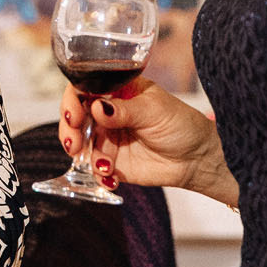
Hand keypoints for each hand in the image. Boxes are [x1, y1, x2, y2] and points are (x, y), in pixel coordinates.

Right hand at [59, 79, 235, 204]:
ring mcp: (108, 138)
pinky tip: (110, 177)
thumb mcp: (154, 111)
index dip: (73, 101)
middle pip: (75, 116)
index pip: (85, 89)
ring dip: (83, 155)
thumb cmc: (181, 125)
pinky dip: (97, 175)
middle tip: (74, 144)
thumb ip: (124, 110)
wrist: (196, 158)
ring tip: (103, 165)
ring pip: (80, 143)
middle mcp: (108, 113)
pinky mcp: (112, 162)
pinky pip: (93, 168)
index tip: (74, 116)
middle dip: (69, 130)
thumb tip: (97, 107)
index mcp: (117, 92)